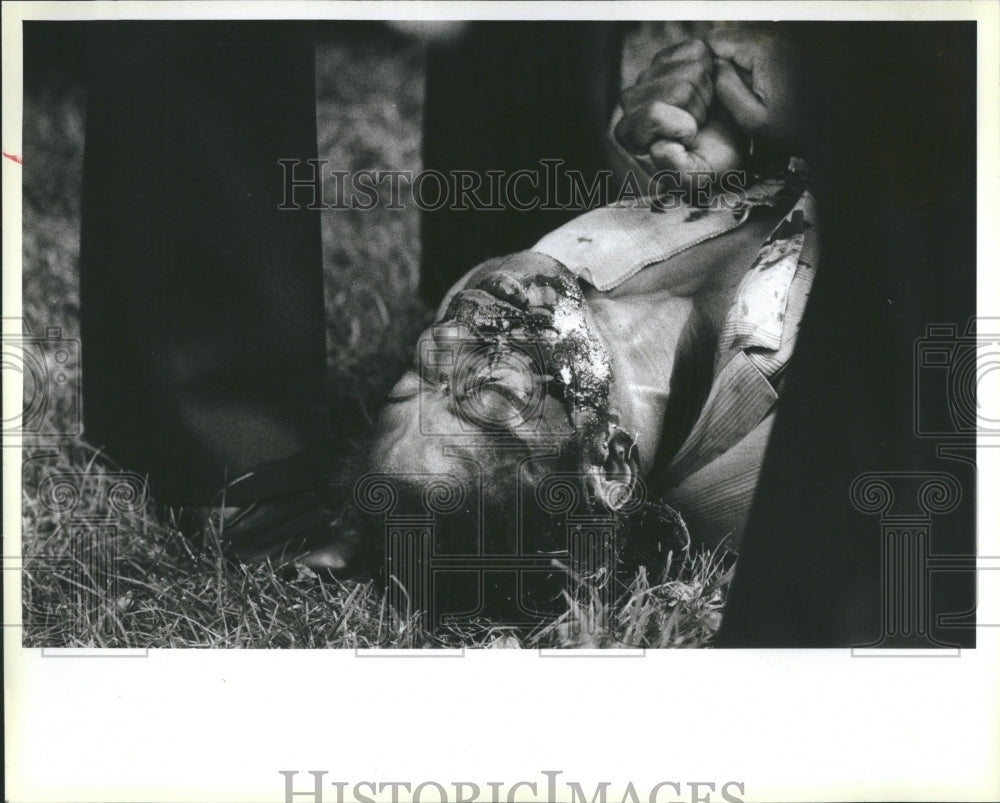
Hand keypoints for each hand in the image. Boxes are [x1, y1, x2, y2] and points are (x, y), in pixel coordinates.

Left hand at [614, 35, 743, 180]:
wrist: (725, 144)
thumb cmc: (706, 164)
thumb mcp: (693, 179)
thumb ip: (673, 170)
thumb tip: (658, 148)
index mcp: (630, 133)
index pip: (653, 115)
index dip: (682, 127)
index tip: (691, 139)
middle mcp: (632, 102)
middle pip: (676, 90)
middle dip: (696, 108)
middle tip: (699, 124)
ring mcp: (650, 75)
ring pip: (690, 69)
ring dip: (705, 91)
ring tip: (702, 110)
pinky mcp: (671, 56)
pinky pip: (697, 51)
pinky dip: (711, 68)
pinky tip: (705, 89)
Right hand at [706, 26, 799, 148]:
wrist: (827, 130)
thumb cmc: (794, 128)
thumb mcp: (751, 118)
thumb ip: (726, 88)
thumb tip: (713, 67)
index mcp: (764, 51)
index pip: (716, 40)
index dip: (707, 63)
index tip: (711, 85)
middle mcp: (775, 37)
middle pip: (729, 38)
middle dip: (722, 62)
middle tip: (729, 92)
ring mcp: (783, 41)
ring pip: (742, 44)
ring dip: (737, 65)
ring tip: (745, 91)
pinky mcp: (788, 49)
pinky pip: (757, 51)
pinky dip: (751, 66)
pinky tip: (758, 87)